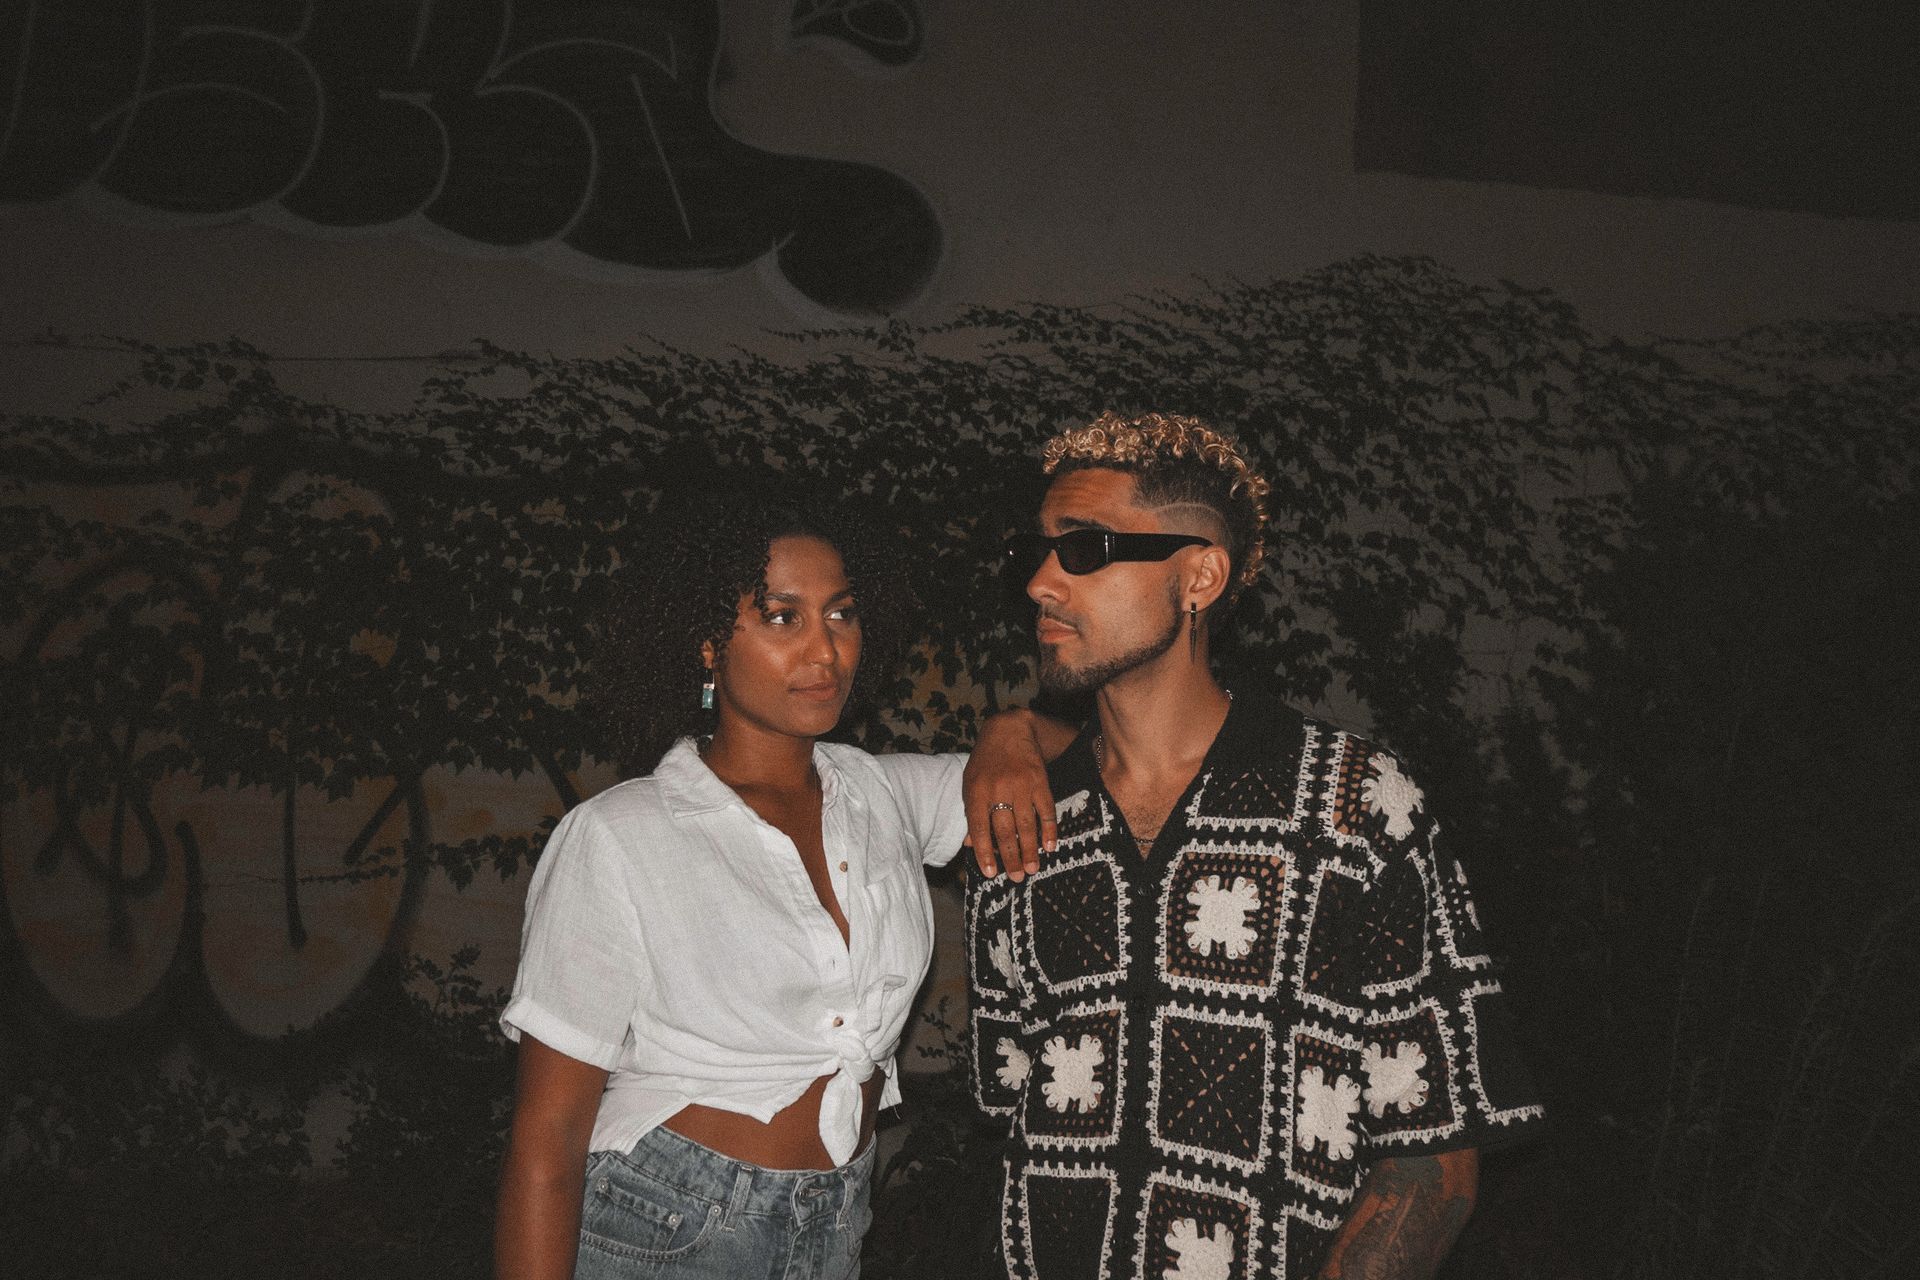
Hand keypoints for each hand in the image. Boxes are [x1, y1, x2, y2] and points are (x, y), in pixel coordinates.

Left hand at [963, 710, 1057, 880]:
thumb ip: (971, 813)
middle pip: (1004, 831)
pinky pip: (1046, 811)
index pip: (979, 828)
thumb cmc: (986, 761)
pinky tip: (1050, 847)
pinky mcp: (1040, 782)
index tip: (990, 873)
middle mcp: (998, 790)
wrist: (1009, 730)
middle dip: (1010, 858)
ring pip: (1026, 825)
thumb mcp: (970, 783)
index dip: (985, 852)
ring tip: (1032, 870)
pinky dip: (1049, 830)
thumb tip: (970, 844)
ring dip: (1030, 850)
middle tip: (1016, 878)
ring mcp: (1021, 786)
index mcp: (977, 792)